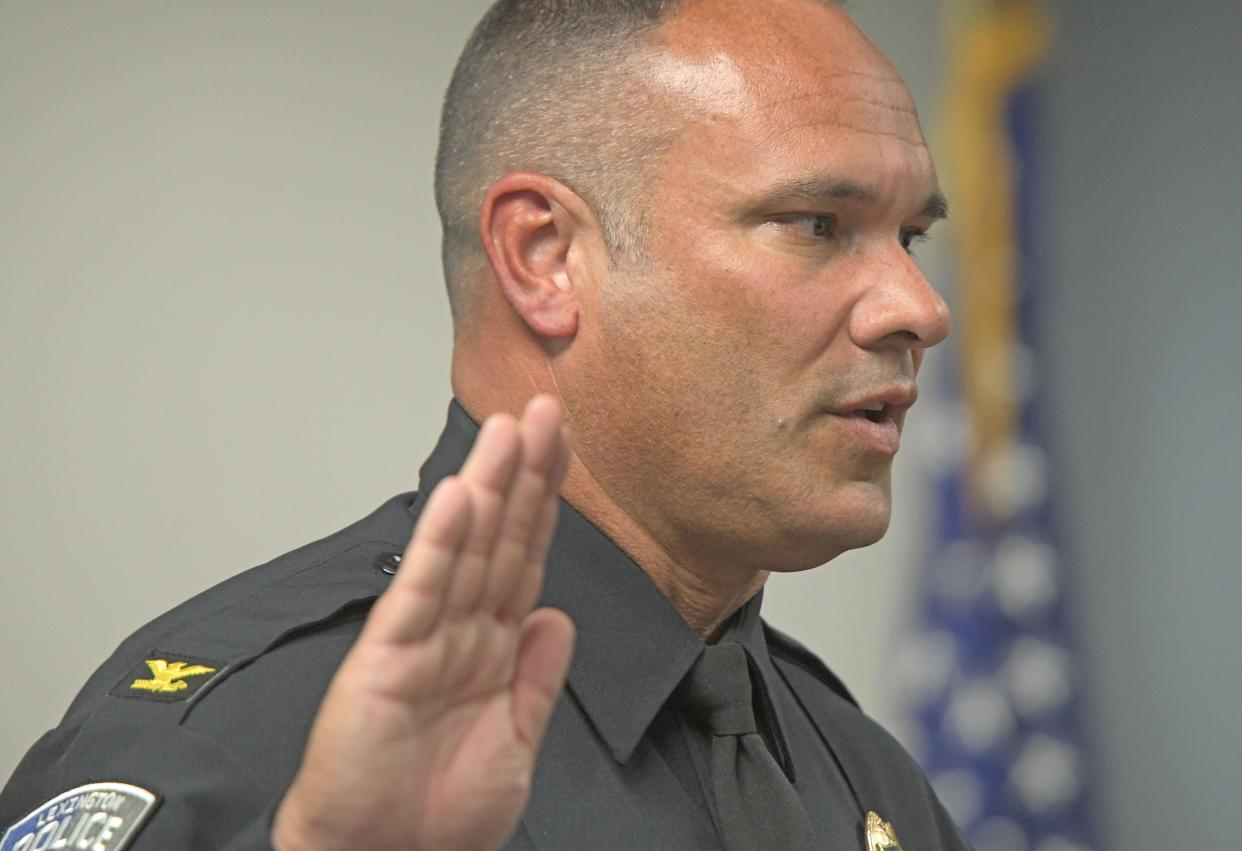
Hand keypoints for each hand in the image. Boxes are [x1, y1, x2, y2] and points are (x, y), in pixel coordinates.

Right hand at [273, 396, 575, 850]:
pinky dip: (439, 543)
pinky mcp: (387, 656)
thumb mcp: (518, 741)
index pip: (527, 557)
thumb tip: (559, 613)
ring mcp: (423, 637)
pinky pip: (420, 590)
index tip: (563, 451)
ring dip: (486, 488)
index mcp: (492, 647)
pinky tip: (456, 497)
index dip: (547, 503)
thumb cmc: (437, 812)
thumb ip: (539, 675)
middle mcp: (460, 631)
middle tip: (544, 412)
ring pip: (464, 549)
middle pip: (500, 537)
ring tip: (507, 431)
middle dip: (524, 474)